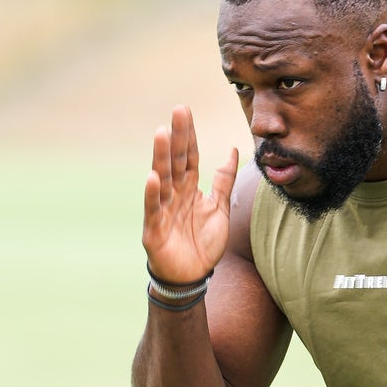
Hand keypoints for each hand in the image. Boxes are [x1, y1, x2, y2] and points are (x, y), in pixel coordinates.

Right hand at [143, 104, 238, 284]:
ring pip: (162, 179)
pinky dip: (152, 194)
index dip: (189, 135)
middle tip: (177, 110)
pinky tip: (152, 177)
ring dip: (161, 157)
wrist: (192, 276)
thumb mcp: (220, 208)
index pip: (190, 156)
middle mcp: (174, 194)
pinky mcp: (154, 229)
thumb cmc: (203, 243)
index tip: (186, 110)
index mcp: (189, 187)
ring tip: (161, 134)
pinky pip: (153, 210)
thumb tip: (234, 150)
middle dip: (177, 136)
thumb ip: (224, 180)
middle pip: (176, 161)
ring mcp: (162, 210)